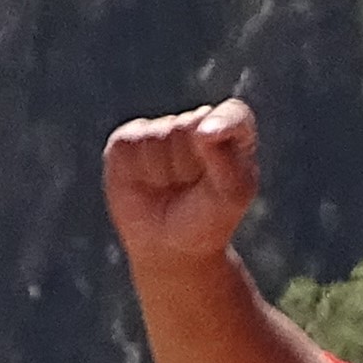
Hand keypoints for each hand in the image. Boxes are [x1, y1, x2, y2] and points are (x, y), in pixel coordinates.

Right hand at [104, 100, 259, 264]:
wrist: (170, 247)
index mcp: (232, 130)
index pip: (231, 115)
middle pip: (186, 127)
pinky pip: (129, 145)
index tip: (207, 136)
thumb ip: (226, 163)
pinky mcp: (129, 140)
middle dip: (186, 167)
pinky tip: (145, 183)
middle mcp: (196, 123)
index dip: (220, 123)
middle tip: (188, 191)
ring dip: (161, 174)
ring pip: (157, 137)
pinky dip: (137, 172)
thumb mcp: (230, 198)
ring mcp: (161, 129)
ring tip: (168, 188)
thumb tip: (202, 130)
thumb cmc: (207, 219)